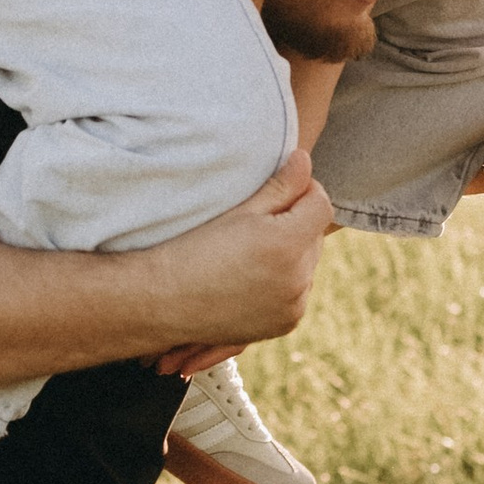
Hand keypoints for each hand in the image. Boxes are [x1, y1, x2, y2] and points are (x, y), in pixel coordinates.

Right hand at [147, 149, 335, 374]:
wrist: (161, 300)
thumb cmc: (193, 248)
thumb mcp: (237, 211)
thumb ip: (280, 186)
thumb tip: (305, 160)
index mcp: (285, 245)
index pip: (322, 205)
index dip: (305, 190)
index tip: (282, 189)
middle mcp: (296, 280)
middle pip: (316, 236)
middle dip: (297, 223)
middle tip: (257, 223)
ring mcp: (292, 307)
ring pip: (308, 265)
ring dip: (293, 254)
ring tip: (251, 252)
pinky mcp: (284, 324)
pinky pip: (298, 291)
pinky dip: (285, 280)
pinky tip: (253, 275)